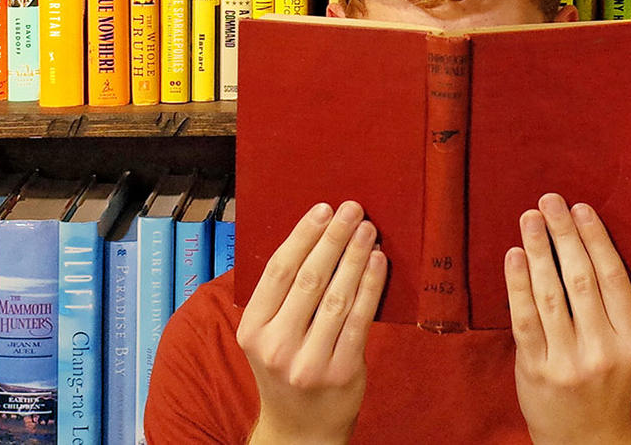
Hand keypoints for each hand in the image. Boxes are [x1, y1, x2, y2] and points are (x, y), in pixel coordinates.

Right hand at [237, 201, 386, 444]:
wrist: (300, 430)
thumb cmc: (288, 370)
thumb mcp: (268, 337)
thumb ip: (284, 298)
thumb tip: (316, 239)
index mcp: (252, 330)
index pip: (278, 272)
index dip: (302, 236)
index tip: (322, 210)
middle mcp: (276, 346)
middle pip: (309, 278)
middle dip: (333, 238)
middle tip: (352, 209)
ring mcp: (309, 361)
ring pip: (337, 296)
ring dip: (355, 257)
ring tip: (368, 229)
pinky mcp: (341, 371)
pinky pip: (361, 319)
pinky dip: (371, 285)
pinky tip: (378, 262)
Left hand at [505, 193, 630, 444]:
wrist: (585, 439)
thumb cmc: (604, 384)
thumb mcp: (623, 348)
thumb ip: (610, 305)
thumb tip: (585, 244)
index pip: (613, 277)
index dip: (596, 238)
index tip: (581, 208)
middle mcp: (602, 348)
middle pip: (581, 279)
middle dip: (564, 234)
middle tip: (550, 201)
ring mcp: (567, 360)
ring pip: (550, 294)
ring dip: (538, 250)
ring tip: (529, 218)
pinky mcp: (535, 369)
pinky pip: (524, 318)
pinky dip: (517, 284)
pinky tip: (513, 256)